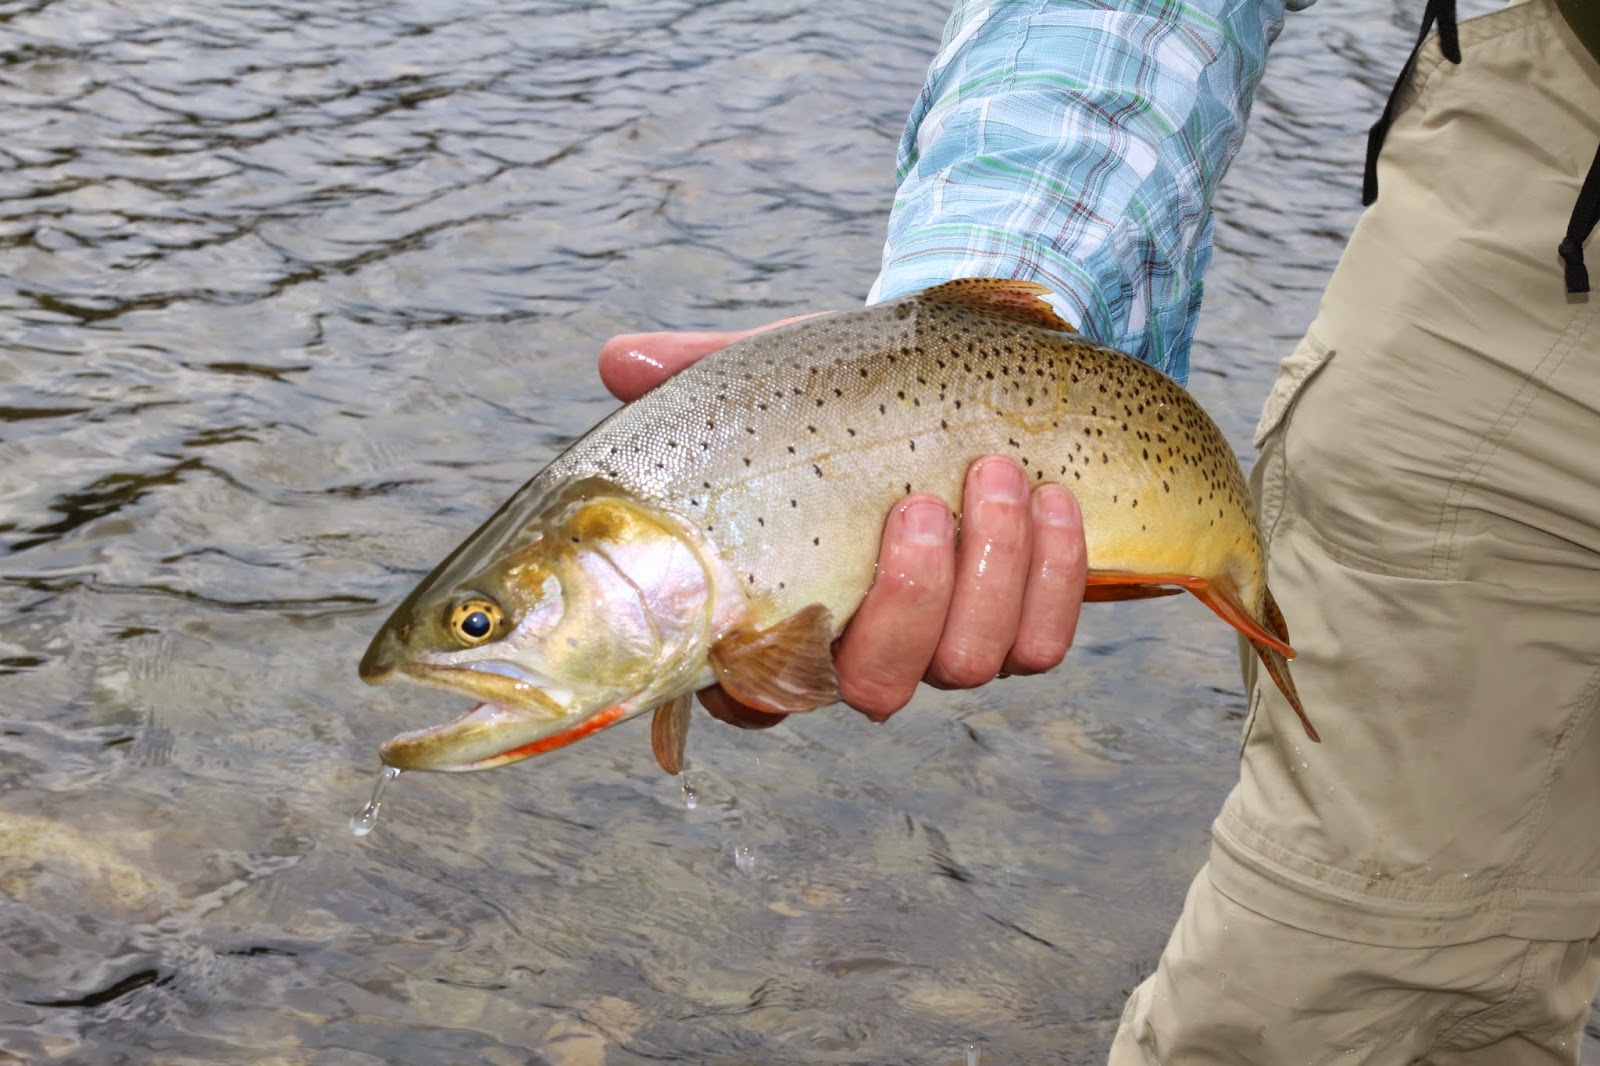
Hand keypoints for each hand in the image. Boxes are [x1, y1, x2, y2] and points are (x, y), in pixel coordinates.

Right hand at [597, 318, 1087, 727]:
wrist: (977, 381)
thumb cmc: (858, 394)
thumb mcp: (783, 379)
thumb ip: (700, 375)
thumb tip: (620, 363)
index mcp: (791, 615)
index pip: (756, 695)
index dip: (761, 684)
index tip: (787, 605)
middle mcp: (867, 650)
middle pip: (878, 688)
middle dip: (909, 602)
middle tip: (921, 504)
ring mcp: (949, 650)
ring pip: (969, 665)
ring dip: (990, 569)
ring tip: (995, 471)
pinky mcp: (1026, 632)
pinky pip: (1044, 645)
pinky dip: (1055, 575)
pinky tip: (1051, 497)